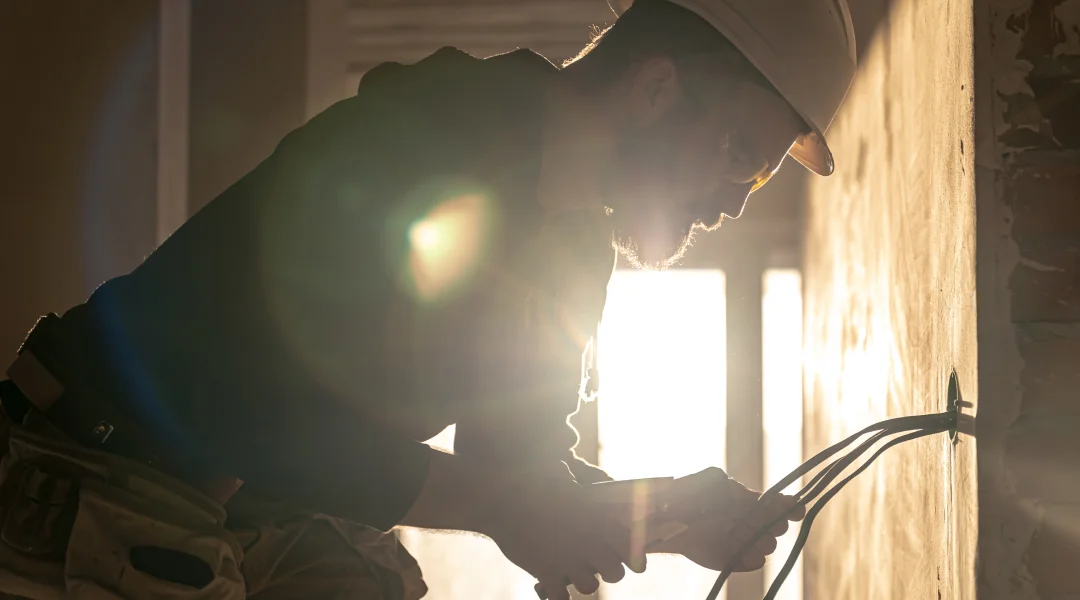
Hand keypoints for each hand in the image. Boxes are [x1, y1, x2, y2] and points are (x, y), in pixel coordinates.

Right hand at [476, 471, 639, 598]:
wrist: (502, 495)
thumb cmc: (534, 483)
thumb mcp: (567, 481)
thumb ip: (586, 492)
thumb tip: (598, 483)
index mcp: (599, 518)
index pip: (633, 549)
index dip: (633, 557)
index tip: (626, 557)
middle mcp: (589, 541)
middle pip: (616, 574)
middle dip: (607, 570)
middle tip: (594, 563)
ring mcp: (568, 559)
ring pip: (590, 587)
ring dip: (581, 581)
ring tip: (571, 571)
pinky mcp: (546, 572)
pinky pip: (562, 598)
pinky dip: (558, 595)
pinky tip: (552, 583)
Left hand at [648, 468, 804, 571]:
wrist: (664, 518)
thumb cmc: (688, 495)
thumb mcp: (715, 483)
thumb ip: (742, 493)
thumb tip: (768, 502)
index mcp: (748, 502)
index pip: (779, 505)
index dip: (790, 507)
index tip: (795, 510)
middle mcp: (750, 522)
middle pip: (778, 526)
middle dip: (772, 523)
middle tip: (754, 520)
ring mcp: (743, 542)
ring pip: (768, 544)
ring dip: (758, 538)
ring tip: (734, 531)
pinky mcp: (735, 558)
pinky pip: (755, 560)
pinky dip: (750, 555)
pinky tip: (736, 546)